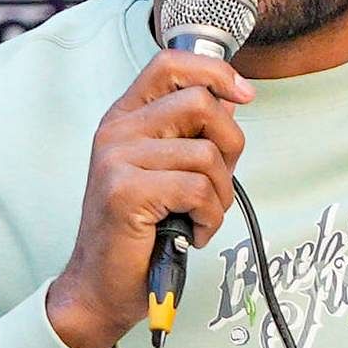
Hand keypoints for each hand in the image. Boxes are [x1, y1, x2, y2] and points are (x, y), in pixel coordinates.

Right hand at [45, 49, 248, 347]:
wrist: (103, 284)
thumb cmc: (142, 230)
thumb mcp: (168, 171)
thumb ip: (194, 133)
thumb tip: (233, 99)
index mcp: (126, 117)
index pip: (170, 63)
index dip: (215, 71)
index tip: (244, 95)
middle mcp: (117, 130)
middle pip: (202, 103)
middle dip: (230, 146)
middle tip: (216, 183)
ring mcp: (117, 158)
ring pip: (206, 153)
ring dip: (220, 194)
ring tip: (199, 215)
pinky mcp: (126, 191)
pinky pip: (198, 190)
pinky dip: (209, 218)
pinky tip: (192, 233)